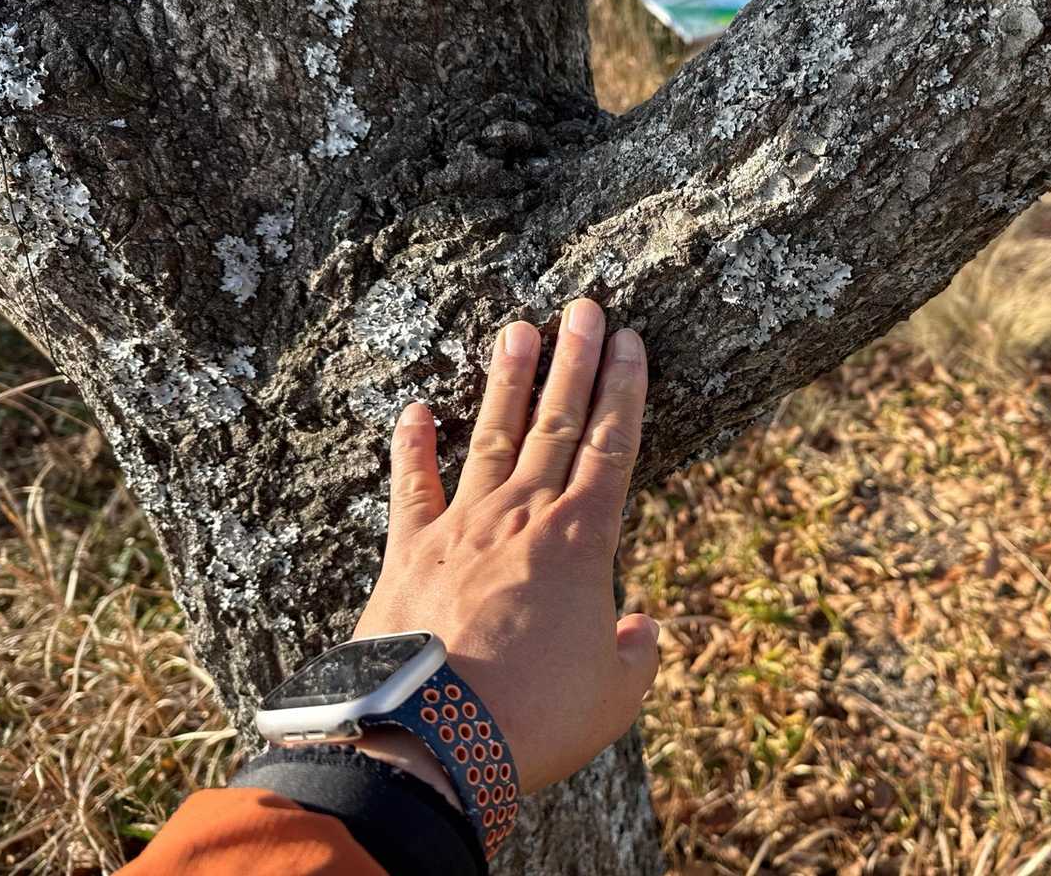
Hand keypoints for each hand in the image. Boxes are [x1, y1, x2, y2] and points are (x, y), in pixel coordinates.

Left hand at [348, 298, 658, 800]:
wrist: (429, 743)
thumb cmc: (533, 720)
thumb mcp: (612, 697)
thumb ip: (634, 655)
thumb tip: (641, 628)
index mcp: (581, 542)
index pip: (612, 446)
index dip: (624, 390)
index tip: (630, 341)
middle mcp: (523, 517)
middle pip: (556, 423)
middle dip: (574, 361)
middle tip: (584, 306)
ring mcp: (461, 527)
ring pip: (493, 437)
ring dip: (507, 382)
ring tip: (517, 328)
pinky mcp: (408, 552)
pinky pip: (410, 488)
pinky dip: (411, 448)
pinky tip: (415, 410)